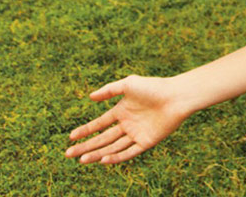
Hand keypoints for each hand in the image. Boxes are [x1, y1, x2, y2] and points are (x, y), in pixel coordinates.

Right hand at [65, 74, 190, 164]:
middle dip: (86, 146)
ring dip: (97, 154)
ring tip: (81, 160)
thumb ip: (109, 90)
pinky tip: (103, 160)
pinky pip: (129, 153)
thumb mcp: (129, 84)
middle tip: (68, 154)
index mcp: (122, 111)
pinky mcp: (146, 142)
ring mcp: (136, 134)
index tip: (70, 137)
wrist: (176, 96)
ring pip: (112, 147)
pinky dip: (116, 157)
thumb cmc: (154, 87)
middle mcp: (127, 124)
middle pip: (102, 138)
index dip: (85, 131)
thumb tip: (90, 97)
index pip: (99, 124)